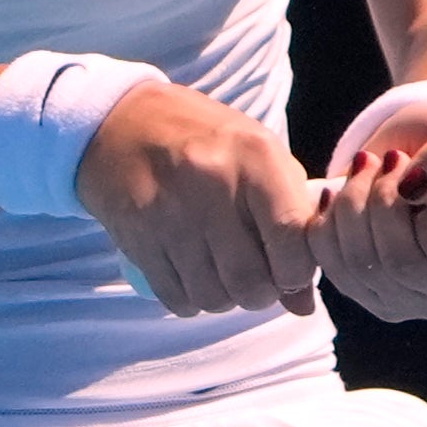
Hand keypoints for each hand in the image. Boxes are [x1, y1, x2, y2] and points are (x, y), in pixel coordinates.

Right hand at [77, 80, 325, 316]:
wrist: (122, 122)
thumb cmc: (206, 143)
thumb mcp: (258, 159)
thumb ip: (292, 220)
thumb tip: (304, 303)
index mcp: (255, 158)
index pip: (292, 238)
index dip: (298, 273)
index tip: (291, 272)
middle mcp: (213, 183)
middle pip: (250, 281)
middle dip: (260, 294)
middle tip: (255, 279)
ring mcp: (171, 212)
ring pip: (213, 297)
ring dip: (224, 298)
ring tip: (221, 273)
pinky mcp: (138, 235)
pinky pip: (176, 298)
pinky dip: (191, 299)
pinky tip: (192, 274)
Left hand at [318, 82, 426, 321]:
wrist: (421, 152)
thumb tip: (414, 188)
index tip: (421, 175)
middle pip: (403, 267)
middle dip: (381, 201)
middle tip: (389, 159)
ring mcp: (420, 302)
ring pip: (363, 268)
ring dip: (352, 205)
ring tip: (368, 166)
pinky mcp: (376, 297)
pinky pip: (333, 268)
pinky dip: (328, 223)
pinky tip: (340, 193)